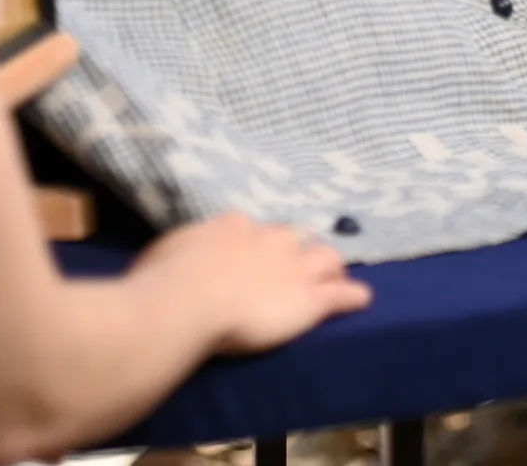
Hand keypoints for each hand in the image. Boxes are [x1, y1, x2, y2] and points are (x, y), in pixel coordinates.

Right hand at [133, 212, 371, 356]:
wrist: (189, 300)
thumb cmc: (165, 280)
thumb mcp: (164, 255)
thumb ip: (179, 254)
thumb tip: (172, 261)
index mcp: (233, 226)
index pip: (253, 231)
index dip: (255, 246)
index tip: (250, 260)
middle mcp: (269, 239)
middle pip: (294, 238)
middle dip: (296, 251)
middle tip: (294, 269)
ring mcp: (294, 267)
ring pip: (326, 258)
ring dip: (330, 267)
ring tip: (335, 277)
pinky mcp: (311, 299)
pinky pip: (341, 294)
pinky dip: (353, 296)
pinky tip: (362, 299)